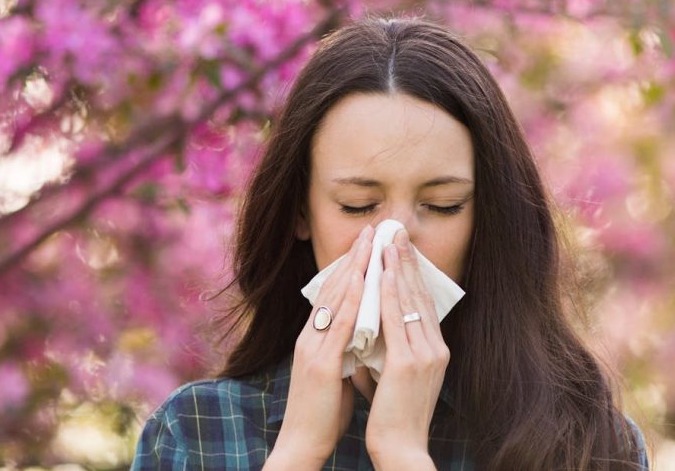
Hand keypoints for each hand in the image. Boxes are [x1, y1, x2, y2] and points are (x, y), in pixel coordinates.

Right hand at [266, 224, 375, 468]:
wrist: (303, 445)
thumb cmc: (323, 413)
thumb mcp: (337, 372)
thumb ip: (346, 349)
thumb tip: (365, 334)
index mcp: (314, 339)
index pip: (333, 294)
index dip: (350, 267)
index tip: (368, 244)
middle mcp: (309, 337)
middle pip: (331, 288)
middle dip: (353, 258)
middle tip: (372, 230)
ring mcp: (312, 349)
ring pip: (334, 300)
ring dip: (354, 269)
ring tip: (370, 243)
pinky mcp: (320, 365)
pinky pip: (338, 326)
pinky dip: (351, 301)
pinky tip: (363, 283)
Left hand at [365, 229, 449, 467]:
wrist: (402, 449)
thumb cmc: (395, 418)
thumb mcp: (396, 377)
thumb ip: (391, 352)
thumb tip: (374, 334)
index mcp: (435, 351)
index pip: (423, 304)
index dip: (412, 275)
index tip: (401, 250)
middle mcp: (436, 348)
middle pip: (420, 295)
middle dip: (407, 262)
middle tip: (396, 232)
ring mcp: (425, 355)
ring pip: (409, 301)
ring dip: (397, 268)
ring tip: (388, 241)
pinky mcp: (409, 363)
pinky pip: (397, 319)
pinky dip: (389, 293)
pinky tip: (382, 273)